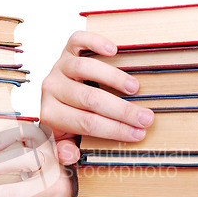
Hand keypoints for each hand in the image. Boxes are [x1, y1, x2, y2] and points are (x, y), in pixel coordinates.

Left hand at [40, 31, 154, 164]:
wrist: (50, 99)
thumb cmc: (64, 122)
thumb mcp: (63, 142)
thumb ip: (65, 151)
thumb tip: (70, 156)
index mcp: (51, 115)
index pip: (87, 123)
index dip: (114, 130)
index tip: (138, 135)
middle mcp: (51, 88)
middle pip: (90, 99)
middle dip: (122, 110)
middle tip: (147, 118)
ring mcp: (59, 67)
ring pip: (86, 69)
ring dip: (113, 78)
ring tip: (134, 88)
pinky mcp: (66, 50)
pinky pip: (77, 41)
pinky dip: (95, 42)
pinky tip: (113, 50)